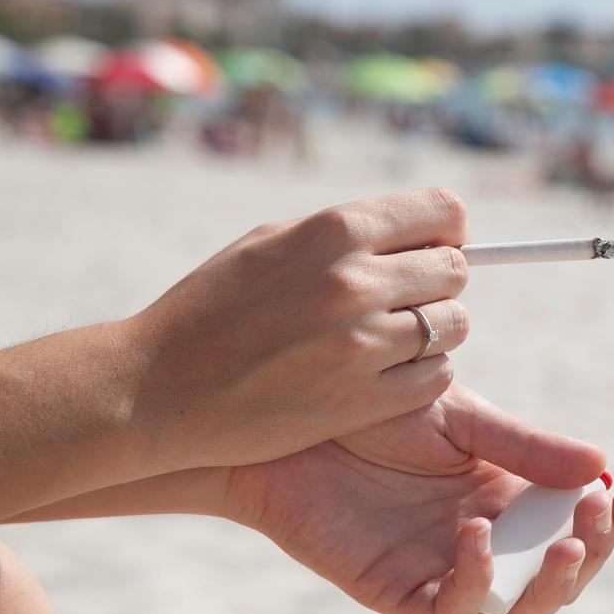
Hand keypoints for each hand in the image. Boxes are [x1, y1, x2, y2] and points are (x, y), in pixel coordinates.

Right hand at [124, 187, 470, 470]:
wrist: (157, 388)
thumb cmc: (213, 306)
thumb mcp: (273, 241)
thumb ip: (349, 233)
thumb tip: (422, 230)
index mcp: (336, 231)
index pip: (446, 212)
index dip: (448, 229)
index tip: (431, 245)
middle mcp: (356, 283)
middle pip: (456, 270)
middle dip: (439, 281)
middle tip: (406, 296)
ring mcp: (363, 346)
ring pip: (454, 325)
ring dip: (435, 330)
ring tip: (393, 336)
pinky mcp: (362, 402)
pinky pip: (438, 376)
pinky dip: (424, 373)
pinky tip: (387, 371)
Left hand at [225, 385, 613, 613]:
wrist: (288, 415)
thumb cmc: (370, 407)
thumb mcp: (460, 417)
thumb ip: (525, 446)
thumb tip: (602, 465)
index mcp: (508, 494)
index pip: (578, 522)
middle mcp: (485, 536)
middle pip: (561, 574)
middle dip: (595, 551)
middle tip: (597, 514)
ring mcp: (441, 567)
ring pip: (517, 610)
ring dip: (553, 585)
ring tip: (568, 543)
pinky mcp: (395, 589)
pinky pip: (450, 611)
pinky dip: (476, 583)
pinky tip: (476, 535)